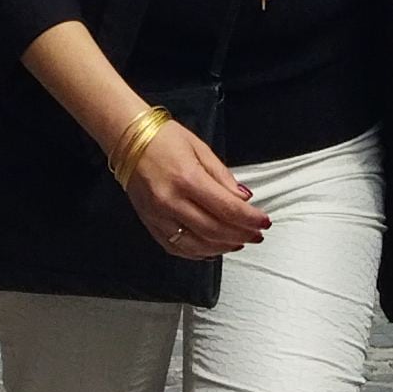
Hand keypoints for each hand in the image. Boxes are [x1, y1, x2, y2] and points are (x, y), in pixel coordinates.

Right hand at [123, 118, 269, 261]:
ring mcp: (158, 216)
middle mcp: (171, 201)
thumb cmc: (164, 139)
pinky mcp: (150, 224)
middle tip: (256, 235)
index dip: (250, 219)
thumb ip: (223, 177)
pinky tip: (213, 249)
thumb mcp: (201, 149)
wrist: (128, 139)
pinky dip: (198, 252)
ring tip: (239, 242)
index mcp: (187, 179)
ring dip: (223, 247)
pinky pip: (177, 248)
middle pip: (215, 230)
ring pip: (197, 245)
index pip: (227, 208)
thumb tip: (243, 199)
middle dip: (241, 235)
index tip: (264, 222)